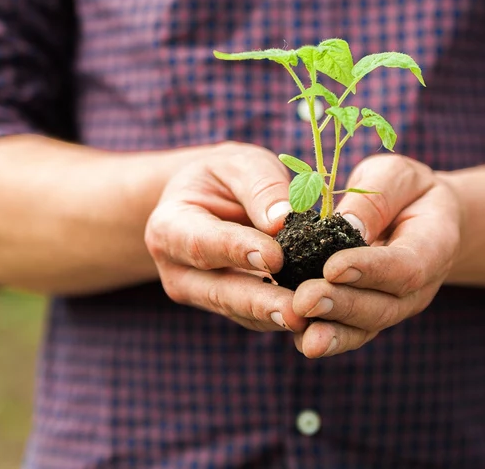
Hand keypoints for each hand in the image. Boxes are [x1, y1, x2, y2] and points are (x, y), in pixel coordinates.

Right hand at [145, 142, 308, 332]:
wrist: (211, 199)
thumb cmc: (225, 177)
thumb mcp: (240, 165)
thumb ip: (260, 187)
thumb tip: (283, 220)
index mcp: (169, 226)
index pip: (202, 243)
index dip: (238, 251)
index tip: (275, 258)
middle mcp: (177, 269)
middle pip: (220, 291)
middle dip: (260, 303)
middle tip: (296, 312)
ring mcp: (201, 294)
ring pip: (241, 312)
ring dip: (277, 318)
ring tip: (312, 321)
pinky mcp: (229, 308)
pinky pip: (257, 318)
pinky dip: (285, 318)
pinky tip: (315, 319)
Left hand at [290, 154, 462, 357]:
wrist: (424, 218)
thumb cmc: (407, 190)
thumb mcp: (395, 176)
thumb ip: (376, 199)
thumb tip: (347, 226)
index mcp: (435, 245)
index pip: (406, 266)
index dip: (370, 270)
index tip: (332, 267)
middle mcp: (420, 287)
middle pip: (384, 306)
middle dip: (342, 305)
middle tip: (305, 300)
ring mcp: (396, 306)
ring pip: (366, 327)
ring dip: (333, 333)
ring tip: (302, 333)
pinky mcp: (371, 315)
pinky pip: (351, 332)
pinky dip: (327, 338)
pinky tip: (299, 338)